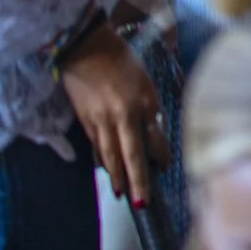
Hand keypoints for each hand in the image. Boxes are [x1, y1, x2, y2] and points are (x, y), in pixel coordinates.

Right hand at [58, 24, 168, 206]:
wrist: (85, 47)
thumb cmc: (120, 59)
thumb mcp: (145, 81)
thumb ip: (149, 108)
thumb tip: (152, 133)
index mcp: (144, 102)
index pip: (155, 138)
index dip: (160, 156)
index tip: (165, 168)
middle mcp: (124, 115)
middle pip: (132, 155)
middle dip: (138, 181)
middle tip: (142, 202)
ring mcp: (102, 120)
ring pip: (110, 156)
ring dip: (116, 177)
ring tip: (121, 193)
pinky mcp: (84, 120)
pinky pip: (95, 146)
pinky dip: (101, 161)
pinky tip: (106, 170)